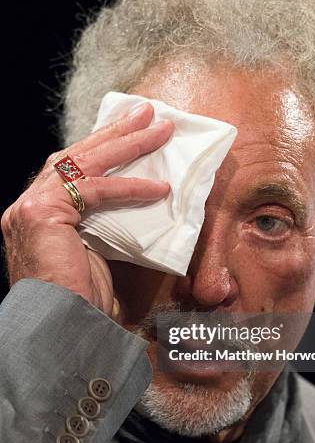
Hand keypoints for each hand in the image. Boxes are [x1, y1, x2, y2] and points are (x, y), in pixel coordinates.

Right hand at [1, 102, 173, 314]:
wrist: (61, 329)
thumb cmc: (79, 300)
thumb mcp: (93, 251)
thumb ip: (103, 223)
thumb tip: (140, 204)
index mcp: (38, 213)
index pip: (71, 169)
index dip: (102, 146)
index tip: (130, 130)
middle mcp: (27, 205)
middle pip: (76, 156)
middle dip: (115, 132)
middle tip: (147, 113)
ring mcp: (29, 207)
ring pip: (84, 163)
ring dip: (126, 143)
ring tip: (157, 128)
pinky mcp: (41, 213)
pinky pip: (95, 191)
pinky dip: (130, 187)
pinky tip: (158, 188)